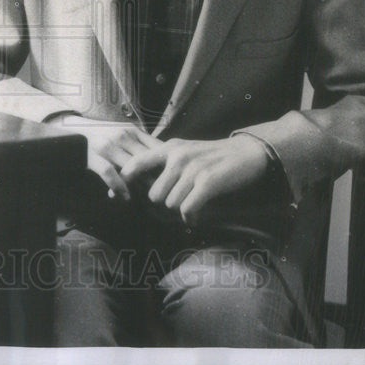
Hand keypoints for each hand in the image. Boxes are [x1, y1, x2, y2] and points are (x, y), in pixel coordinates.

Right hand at [52, 114, 160, 201]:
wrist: (76, 130)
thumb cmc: (104, 134)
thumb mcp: (125, 133)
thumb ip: (142, 143)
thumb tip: (166, 159)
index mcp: (132, 130)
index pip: (156, 148)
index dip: (167, 165)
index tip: (175, 179)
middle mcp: (122, 136)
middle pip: (146, 159)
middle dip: (157, 177)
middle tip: (166, 193)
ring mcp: (108, 147)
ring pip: (131, 167)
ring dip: (141, 185)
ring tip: (150, 198)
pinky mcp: (95, 158)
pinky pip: (111, 175)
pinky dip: (120, 188)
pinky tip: (126, 198)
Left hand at [119, 134, 268, 224]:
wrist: (246, 153)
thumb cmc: (212, 156)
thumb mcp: (184, 150)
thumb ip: (162, 162)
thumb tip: (135, 180)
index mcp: (169, 148)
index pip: (137, 163)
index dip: (124, 181)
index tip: (117, 196)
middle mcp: (178, 156)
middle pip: (154, 194)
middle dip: (164, 204)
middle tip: (177, 205)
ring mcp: (193, 169)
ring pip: (170, 204)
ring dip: (180, 210)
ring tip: (190, 206)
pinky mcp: (208, 182)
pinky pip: (187, 209)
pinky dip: (191, 217)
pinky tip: (196, 215)